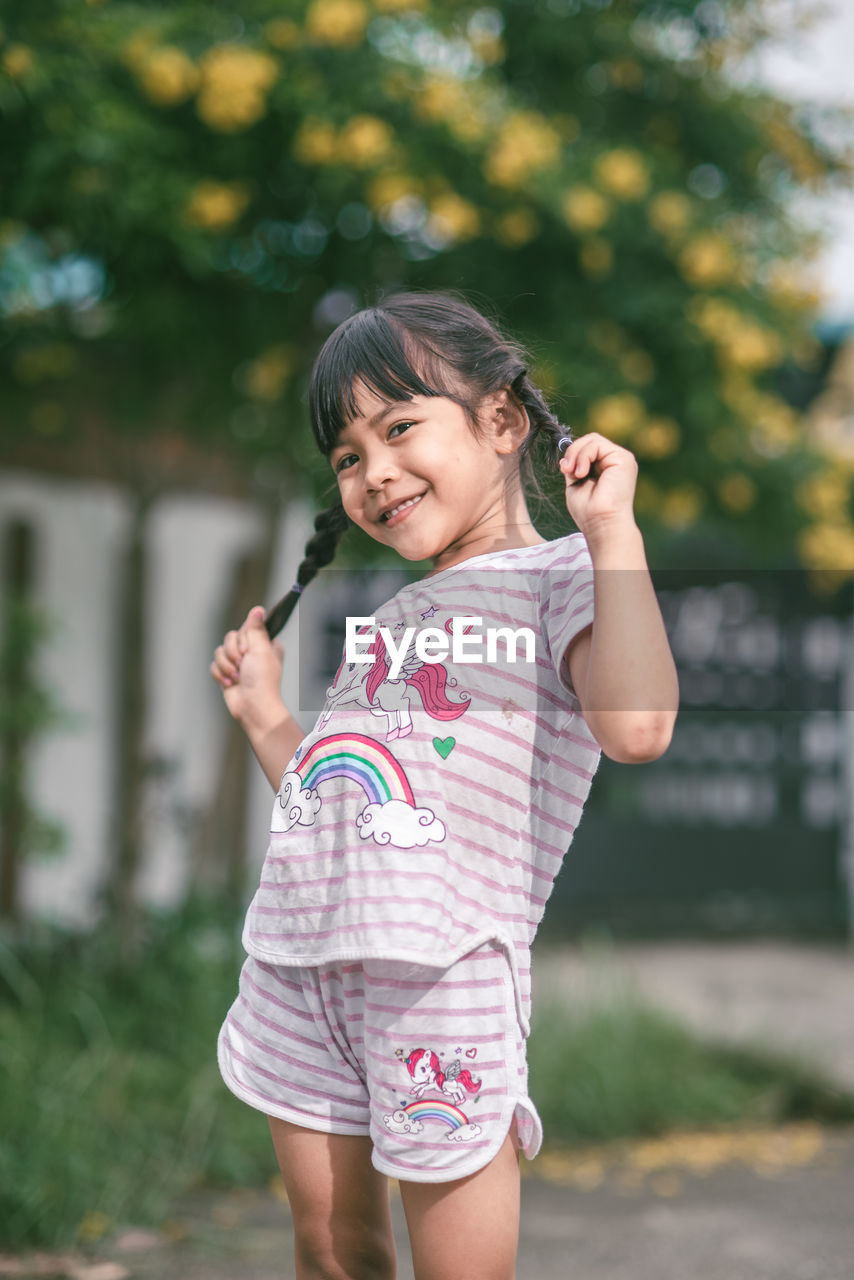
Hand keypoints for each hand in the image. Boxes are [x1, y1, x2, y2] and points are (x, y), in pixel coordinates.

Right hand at [210, 605, 284, 727]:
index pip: (246, 628)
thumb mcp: (261, 650)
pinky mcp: (227, 673)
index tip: (248, 650)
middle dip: (232, 653)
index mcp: (264, 643)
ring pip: (219, 651)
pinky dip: (221, 675)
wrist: (252, 706)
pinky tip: (231, 683)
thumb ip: (256, 629)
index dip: (243, 638)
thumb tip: (258, 609)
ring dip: (227, 666)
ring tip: (237, 677)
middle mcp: (252, 651)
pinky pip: (214, 665)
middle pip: (229, 638)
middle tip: (242, 664)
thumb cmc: (262, 680)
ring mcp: (239, 663)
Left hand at [559, 432, 638, 541]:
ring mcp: (621, 459)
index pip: (588, 448)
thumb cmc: (589, 511)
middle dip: (573, 451)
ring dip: (576, 454)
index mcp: (606, 468)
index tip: (564, 469)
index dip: (573, 454)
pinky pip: (597, 444)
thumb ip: (574, 466)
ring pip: (592, 439)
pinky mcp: (623, 458)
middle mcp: (615, 462)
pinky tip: (582, 472)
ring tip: (575, 473)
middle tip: (566, 469)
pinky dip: (583, 455)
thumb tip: (565, 456)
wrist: (601, 523)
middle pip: (590, 440)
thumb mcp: (576, 484)